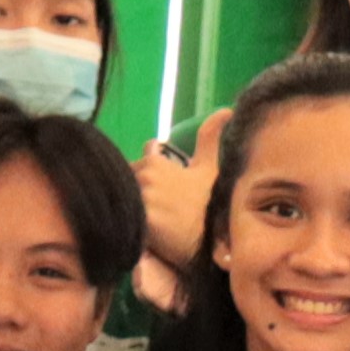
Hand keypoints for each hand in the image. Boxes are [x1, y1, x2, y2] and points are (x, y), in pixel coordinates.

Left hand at [136, 109, 226, 273]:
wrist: (213, 240)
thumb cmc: (211, 202)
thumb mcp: (209, 168)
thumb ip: (209, 137)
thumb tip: (225, 109)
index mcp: (154, 162)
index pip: (131, 169)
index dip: (142, 178)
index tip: (157, 192)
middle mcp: (144, 176)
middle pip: (124, 184)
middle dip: (134, 193)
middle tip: (155, 211)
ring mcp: (141, 199)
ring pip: (123, 201)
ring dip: (129, 208)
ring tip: (149, 222)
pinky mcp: (140, 221)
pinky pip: (126, 220)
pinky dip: (130, 225)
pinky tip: (143, 233)